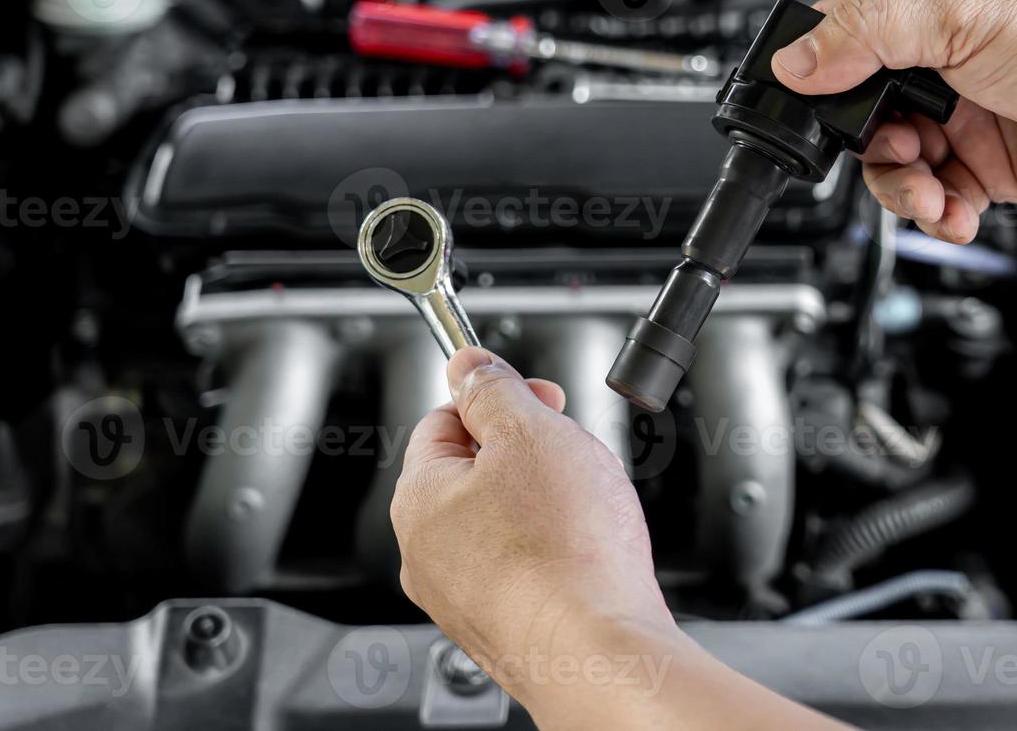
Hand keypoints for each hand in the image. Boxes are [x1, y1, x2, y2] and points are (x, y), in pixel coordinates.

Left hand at [391, 349, 844, 729]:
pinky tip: (589, 556)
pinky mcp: (502, 630)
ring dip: (546, 505)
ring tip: (588, 512)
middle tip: (573, 455)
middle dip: (530, 455)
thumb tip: (469, 365)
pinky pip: (525, 571)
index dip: (498, 398)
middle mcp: (427, 552)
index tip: (539, 396)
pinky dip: (556, 554)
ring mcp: (462, 597)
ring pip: (503, 524)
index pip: (445, 419)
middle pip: (475, 473)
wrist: (597, 652)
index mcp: (420, 495)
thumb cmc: (566, 554)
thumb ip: (496, 391)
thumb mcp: (533, 433)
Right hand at [770, 0, 1016, 242]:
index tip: (810, 106)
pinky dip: (938, 214)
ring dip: (903, 188)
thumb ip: (874, 36)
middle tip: (900, 150)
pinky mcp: (984, 167)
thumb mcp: (968, 18)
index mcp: (930, 3)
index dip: (819, 74)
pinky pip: (934, 198)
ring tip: (933, 194)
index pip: (843, 34)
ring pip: (892, 163)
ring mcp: (961, 116)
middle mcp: (940, 60)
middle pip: (859, 112)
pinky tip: (957, 213)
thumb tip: (799, 59)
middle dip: (868, 144)